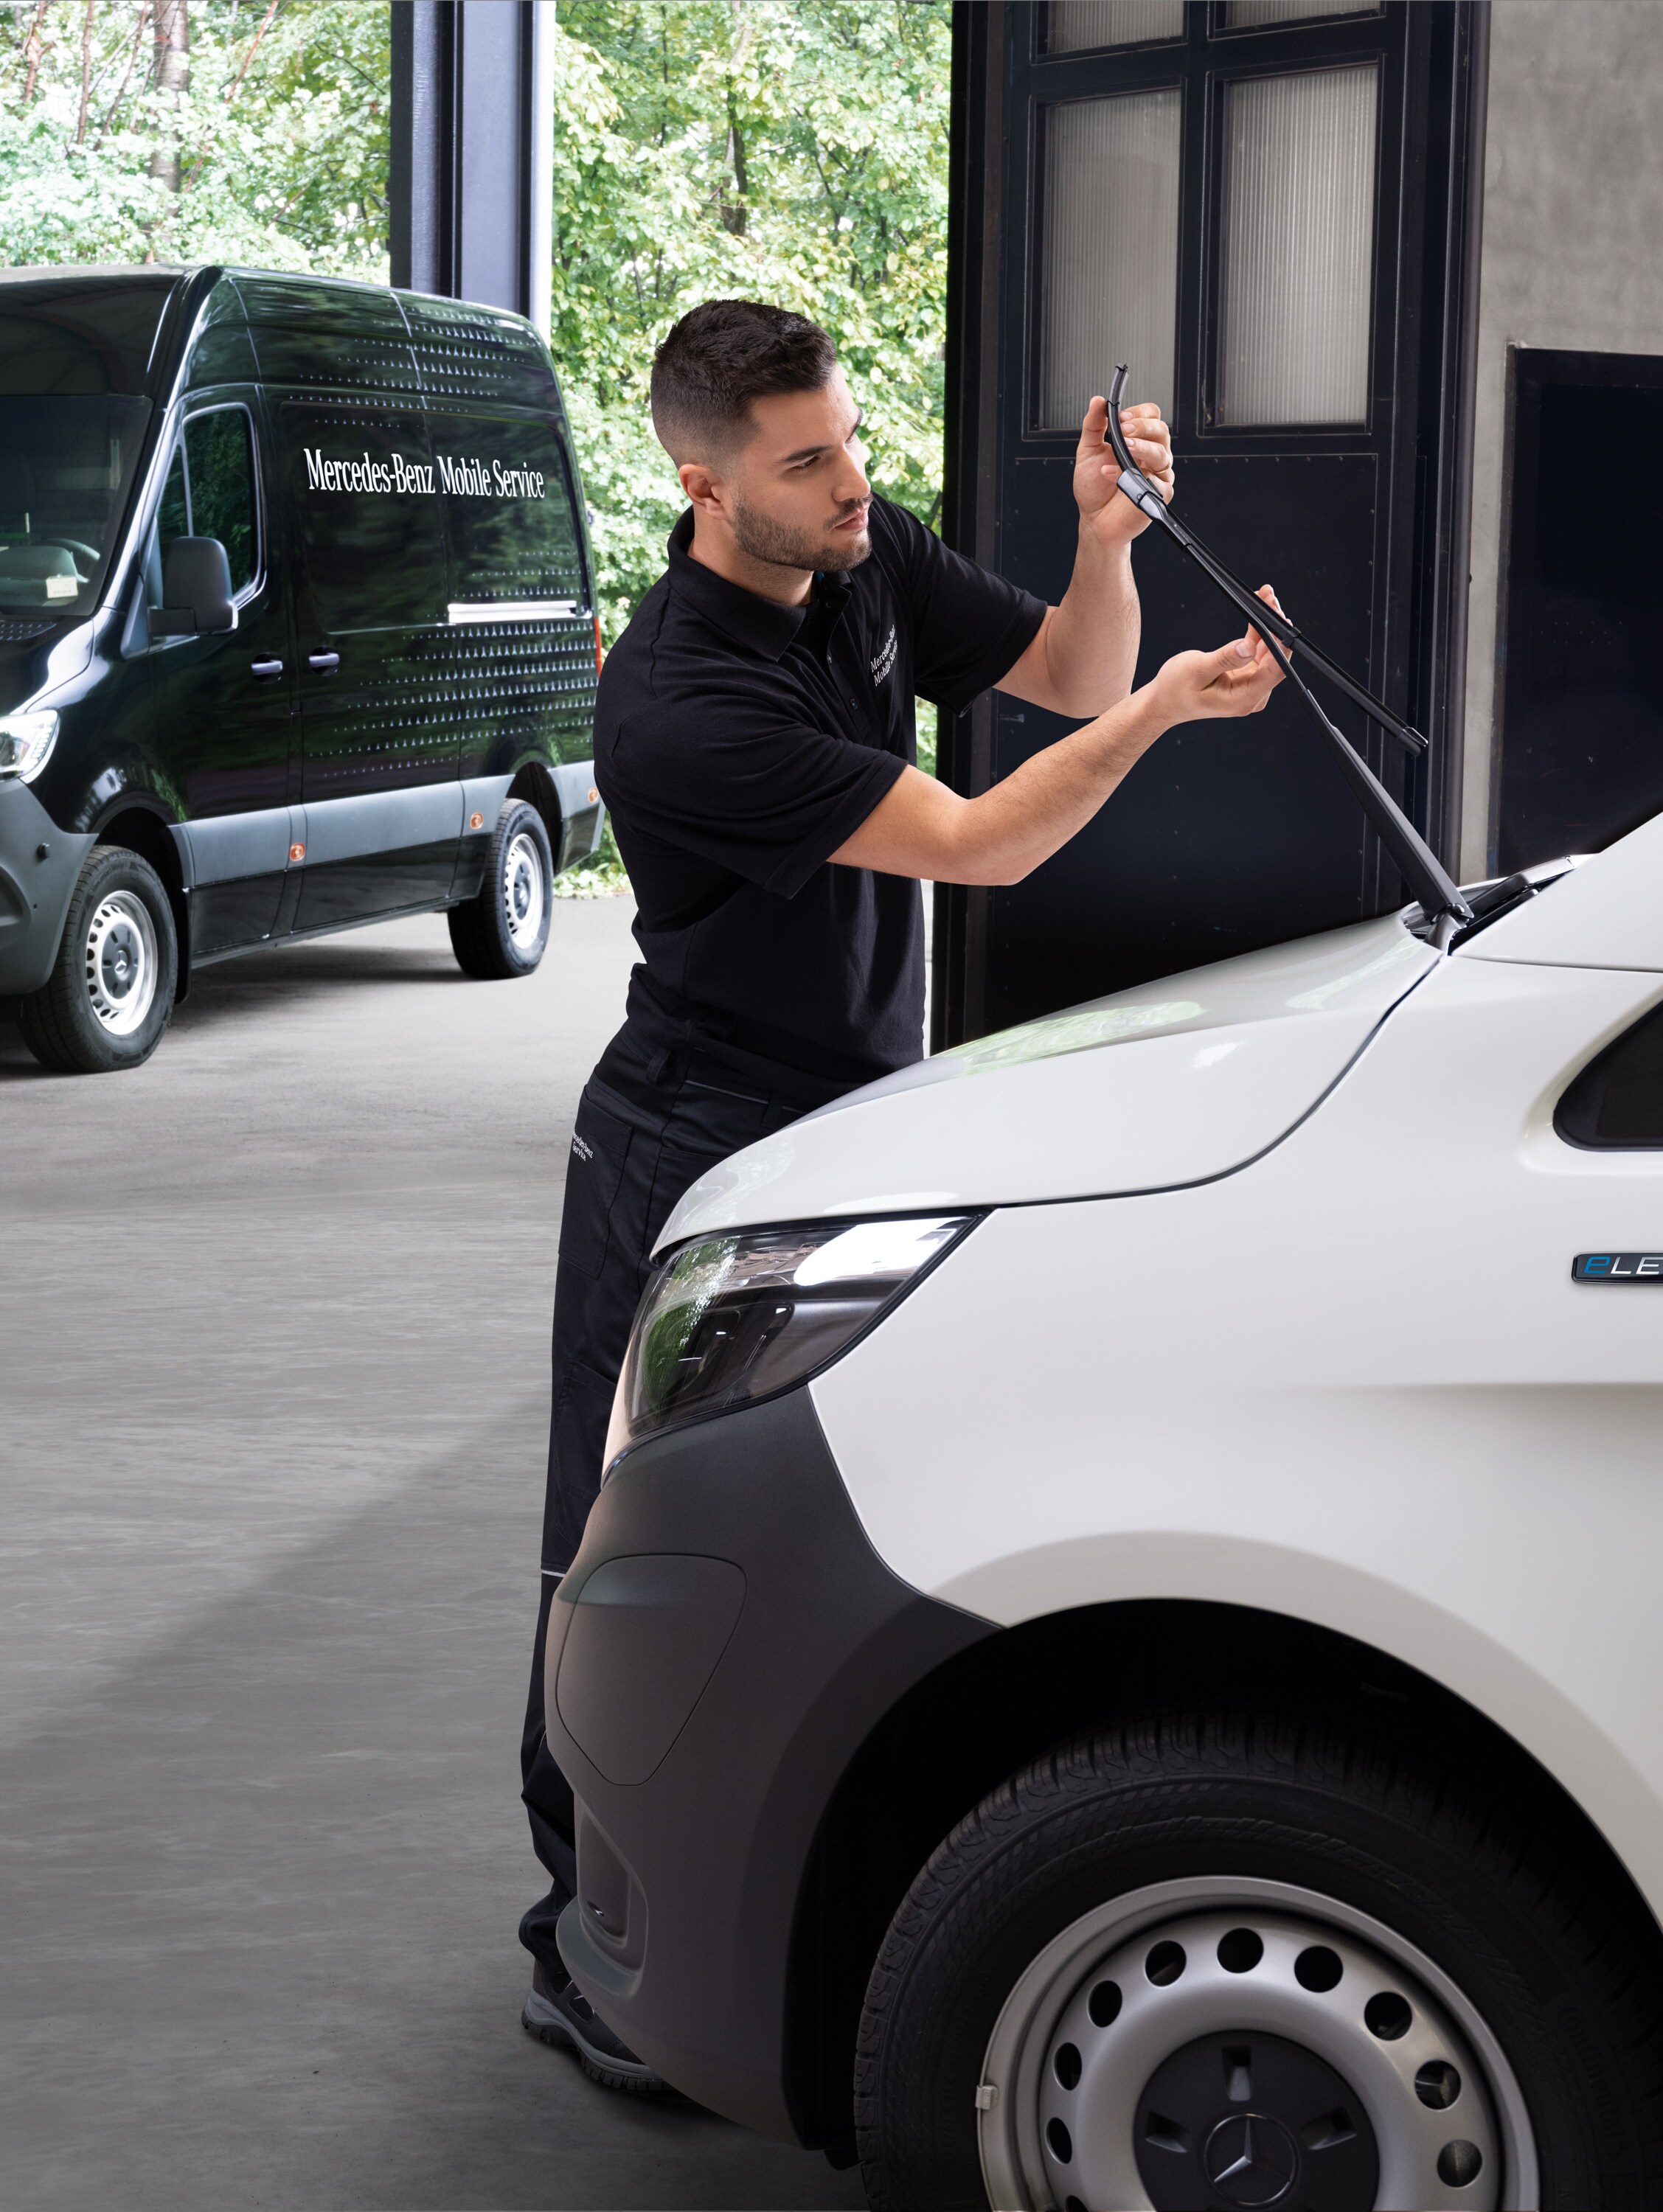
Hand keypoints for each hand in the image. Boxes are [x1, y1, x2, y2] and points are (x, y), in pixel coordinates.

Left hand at [1074, 395, 1173, 548]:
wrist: (1094, 520)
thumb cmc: (1094, 488)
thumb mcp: (1088, 451)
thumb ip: (1093, 425)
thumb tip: (1097, 401)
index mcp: (1139, 441)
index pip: (1152, 416)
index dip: (1140, 413)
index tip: (1121, 417)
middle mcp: (1152, 456)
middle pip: (1162, 431)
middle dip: (1143, 426)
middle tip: (1124, 429)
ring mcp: (1157, 475)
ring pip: (1162, 454)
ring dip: (1142, 447)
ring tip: (1123, 448)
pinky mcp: (1158, 495)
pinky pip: (1156, 481)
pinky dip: (1135, 477)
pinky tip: (1114, 476)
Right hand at [1150, 586, 1286, 723]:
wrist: (1163, 701)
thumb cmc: (1175, 689)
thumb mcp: (1197, 669)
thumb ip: (1225, 659)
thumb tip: (1249, 647)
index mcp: (1243, 699)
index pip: (1274, 671)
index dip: (1281, 644)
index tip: (1280, 620)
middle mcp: (1251, 694)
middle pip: (1275, 659)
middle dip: (1275, 628)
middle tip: (1270, 600)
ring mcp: (1249, 685)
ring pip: (1268, 652)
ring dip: (1268, 626)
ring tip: (1265, 599)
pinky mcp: (1244, 676)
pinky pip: (1257, 651)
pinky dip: (1258, 632)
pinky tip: (1258, 612)